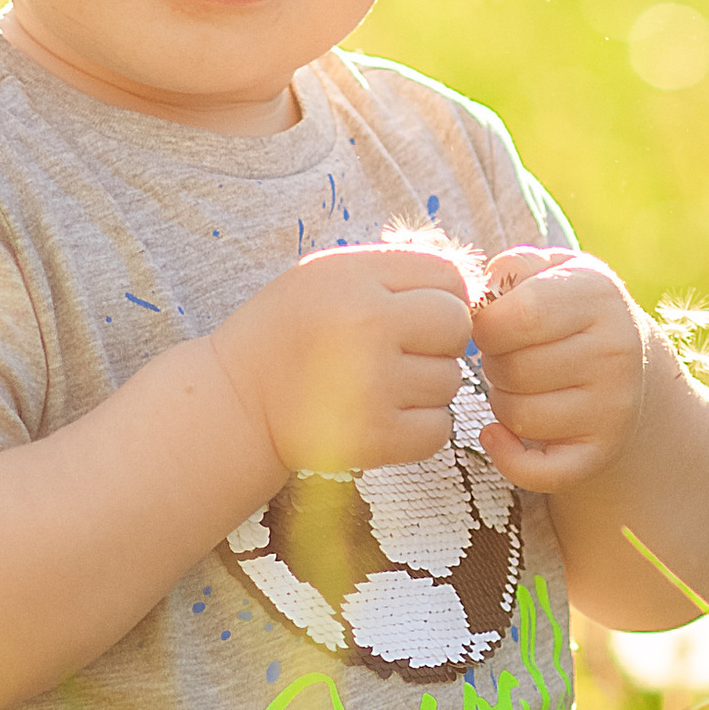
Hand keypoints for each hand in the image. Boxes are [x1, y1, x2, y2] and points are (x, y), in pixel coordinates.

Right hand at [213, 244, 474, 479]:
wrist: (236, 402)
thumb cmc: (290, 332)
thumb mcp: (328, 275)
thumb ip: (395, 271)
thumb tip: (472, 283)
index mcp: (354, 277)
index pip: (449, 275)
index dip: (439, 296)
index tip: (411, 314)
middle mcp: (366, 326)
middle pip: (457, 326)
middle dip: (440, 340)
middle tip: (400, 351)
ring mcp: (371, 385)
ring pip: (451, 381)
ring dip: (426, 386)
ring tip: (379, 384)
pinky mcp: (374, 438)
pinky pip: (439, 428)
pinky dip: (420, 428)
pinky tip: (383, 416)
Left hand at [471, 249, 649, 491]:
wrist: (635, 369)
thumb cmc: (573, 313)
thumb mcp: (555, 271)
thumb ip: (515, 266)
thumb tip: (482, 292)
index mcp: (598, 296)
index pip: (517, 316)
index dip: (486, 324)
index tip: (492, 324)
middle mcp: (614, 352)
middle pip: (511, 369)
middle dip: (494, 362)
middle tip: (511, 355)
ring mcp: (613, 408)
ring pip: (516, 416)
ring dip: (501, 402)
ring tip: (521, 385)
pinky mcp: (601, 453)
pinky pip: (535, 471)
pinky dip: (506, 457)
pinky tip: (500, 435)